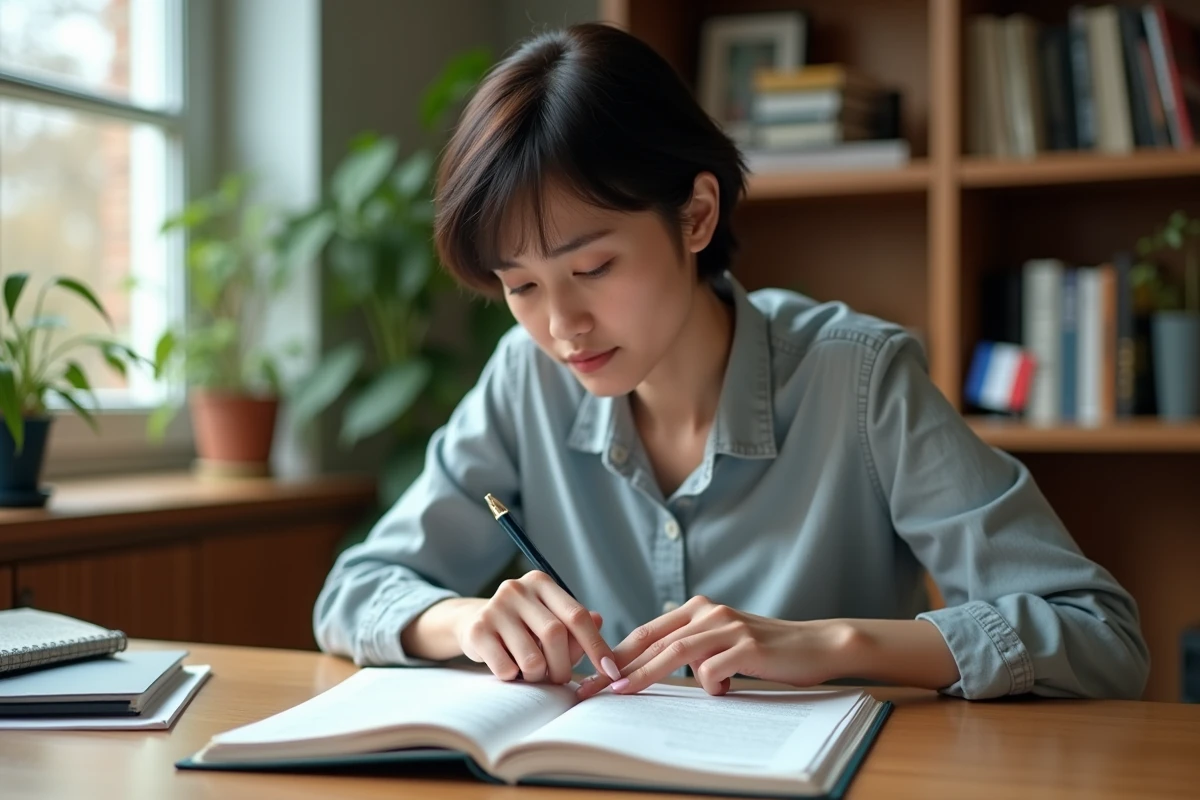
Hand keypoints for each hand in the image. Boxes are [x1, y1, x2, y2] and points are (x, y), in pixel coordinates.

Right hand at [454, 571, 622, 685]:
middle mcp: (516, 589)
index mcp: (541, 582)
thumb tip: (600, 621)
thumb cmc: (522, 626)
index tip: (610, 670)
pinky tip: (510, 668)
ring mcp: (494, 608)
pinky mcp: (476, 631)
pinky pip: (507, 669)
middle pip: (555, 635)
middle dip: (564, 666)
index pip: (577, 615)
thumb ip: (575, 625)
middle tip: (560, 678)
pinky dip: (515, 678)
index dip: (597, 646)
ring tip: (532, 672)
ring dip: (538, 676)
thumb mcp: (549, 620)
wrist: (471, 623)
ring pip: (532, 658)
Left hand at [575, 596, 855, 698]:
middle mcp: (709, 612)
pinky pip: (712, 670)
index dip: (618, 653)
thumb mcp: (722, 641)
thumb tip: (650, 669)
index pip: (648, 632)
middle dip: (620, 666)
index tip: (594, 675)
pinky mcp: (747, 646)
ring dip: (645, 674)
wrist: (815, 644)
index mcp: (698, 609)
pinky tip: (727, 691)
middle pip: (653, 641)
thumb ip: (692, 646)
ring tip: (622, 691)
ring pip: (675, 652)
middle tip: (593, 688)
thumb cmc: (765, 650)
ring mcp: (728, 627)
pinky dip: (710, 686)